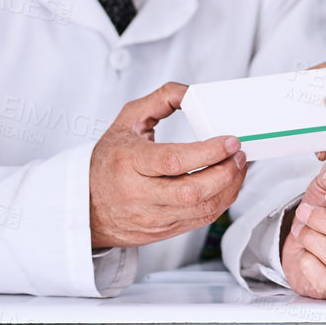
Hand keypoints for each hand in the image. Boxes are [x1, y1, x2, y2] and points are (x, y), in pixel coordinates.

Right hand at [89, 83, 246, 249]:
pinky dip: (221, 202)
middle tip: (239, 153)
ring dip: (229, 187)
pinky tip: (227, 184)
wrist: (86, 204)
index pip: (173, 161)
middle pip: (193, 191)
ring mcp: (151, 217)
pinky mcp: (162, 232)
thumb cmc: (107, 161)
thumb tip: (192, 93)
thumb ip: (161, 100)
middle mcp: (139, 194)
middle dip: (226, 172)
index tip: (230, 141)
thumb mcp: (127, 121)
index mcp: (128, 162)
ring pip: (201, 209)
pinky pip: (200, 221)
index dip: (208, 151)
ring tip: (238, 166)